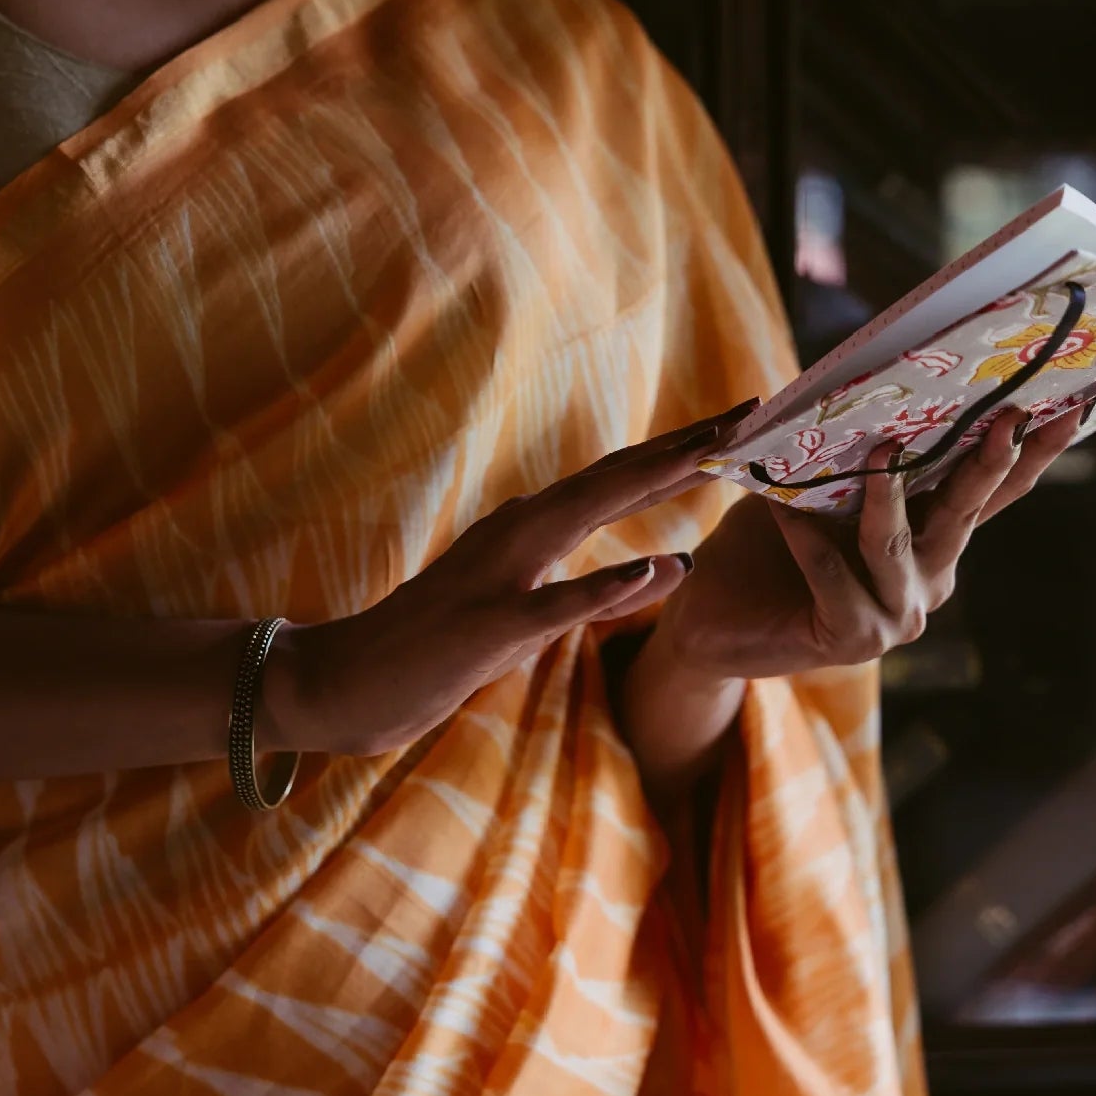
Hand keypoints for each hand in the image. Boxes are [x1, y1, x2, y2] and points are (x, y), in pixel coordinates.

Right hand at [259, 400, 757, 756]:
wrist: (340, 684)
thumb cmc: (436, 653)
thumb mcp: (535, 624)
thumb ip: (601, 595)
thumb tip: (675, 568)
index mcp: (529, 530)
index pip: (620, 481)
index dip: (685, 451)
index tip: (744, 427)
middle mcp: (516, 531)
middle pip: (616, 477)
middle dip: (688, 443)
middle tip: (755, 411)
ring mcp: (500, 574)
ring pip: (589, 513)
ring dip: (656, 479)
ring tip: (720, 454)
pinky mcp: (488, 627)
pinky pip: (556, 604)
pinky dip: (607, 583)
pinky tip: (659, 566)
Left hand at [652, 405, 1083, 680]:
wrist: (709, 620)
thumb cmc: (760, 546)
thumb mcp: (807, 485)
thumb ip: (844, 450)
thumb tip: (863, 382)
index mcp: (929, 537)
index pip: (989, 491)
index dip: (1033, 452)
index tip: (1072, 403)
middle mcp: (929, 578)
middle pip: (967, 512)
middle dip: (990, 462)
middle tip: (1011, 416)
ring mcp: (898, 615)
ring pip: (900, 546)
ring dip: (887, 497)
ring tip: (883, 448)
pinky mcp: (854, 639)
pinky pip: (835, 577)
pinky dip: (807, 540)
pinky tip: (782, 509)